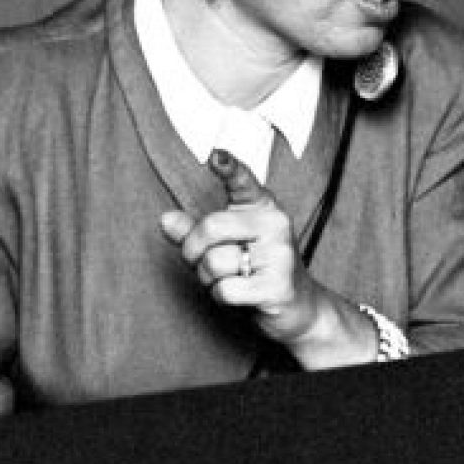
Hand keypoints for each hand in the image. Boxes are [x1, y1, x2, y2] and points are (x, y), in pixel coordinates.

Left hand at [158, 148, 327, 349]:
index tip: (216, 156)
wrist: (298, 307)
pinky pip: (225, 289)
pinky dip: (220, 296)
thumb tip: (166, 219)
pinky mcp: (278, 286)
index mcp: (262, 206)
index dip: (229, 168)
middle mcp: (275, 224)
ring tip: (227, 279)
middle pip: (211, 227)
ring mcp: (280, 254)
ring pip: (214, 262)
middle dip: (193, 251)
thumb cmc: (254, 270)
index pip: (243, 181)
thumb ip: (194, 232)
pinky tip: (239, 295)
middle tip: (201, 263)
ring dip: (208, 278)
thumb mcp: (224, 244)